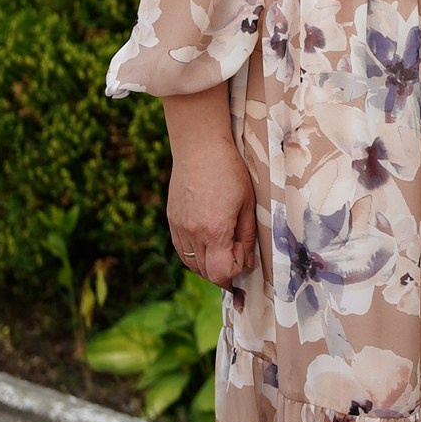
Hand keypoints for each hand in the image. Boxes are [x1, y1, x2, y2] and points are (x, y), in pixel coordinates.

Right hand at [163, 87, 259, 288]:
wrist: (199, 148)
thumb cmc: (230, 171)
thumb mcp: (248, 204)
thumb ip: (247, 237)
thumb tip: (247, 263)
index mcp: (215, 230)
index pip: (221, 273)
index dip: (236, 270)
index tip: (243, 254)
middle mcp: (193, 233)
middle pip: (206, 273)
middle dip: (224, 270)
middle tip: (236, 251)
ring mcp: (179, 228)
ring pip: (192, 264)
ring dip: (208, 264)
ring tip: (222, 247)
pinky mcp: (172, 221)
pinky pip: (182, 250)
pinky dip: (195, 254)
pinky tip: (207, 243)